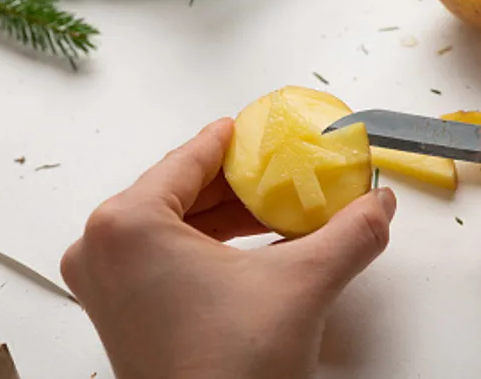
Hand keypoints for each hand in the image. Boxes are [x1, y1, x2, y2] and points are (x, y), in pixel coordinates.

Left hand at [60, 119, 396, 378]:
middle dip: (236, 183)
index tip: (257, 127)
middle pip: (178, 190)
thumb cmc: (230, 369)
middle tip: (279, 171)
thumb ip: (350, 233)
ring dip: (224, 216)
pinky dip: (206, 247)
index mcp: (126, 224)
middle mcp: (101, 248)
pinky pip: (162, 256)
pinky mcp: (117, 311)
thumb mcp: (303, 285)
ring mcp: (103, 283)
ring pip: (171, 225)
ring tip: (275, 210)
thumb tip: (379, 204)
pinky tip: (251, 248)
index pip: (189, 158)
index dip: (233, 140)